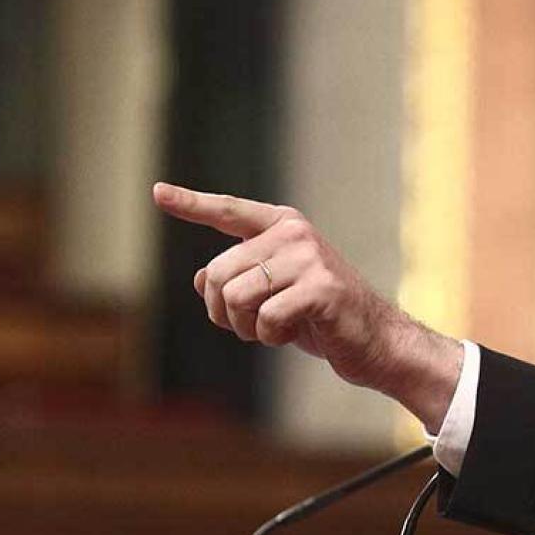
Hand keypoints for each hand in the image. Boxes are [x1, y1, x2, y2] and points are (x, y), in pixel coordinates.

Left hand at [152, 183, 460, 420]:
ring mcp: (309, 257)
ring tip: (278, 329)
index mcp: (283, 226)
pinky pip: (264, 318)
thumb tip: (203, 278)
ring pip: (236, 296)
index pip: (228, 211)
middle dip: (225, 312)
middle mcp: (294, 234)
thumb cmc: (322, 318)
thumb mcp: (273, 295)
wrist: (377, 342)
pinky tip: (298, 333)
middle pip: (218, 273)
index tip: (157, 192)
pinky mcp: (321, 287)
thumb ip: (239, 279)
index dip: (191, 203)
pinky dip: (272, 337)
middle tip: (254, 326)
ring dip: (247, 327)